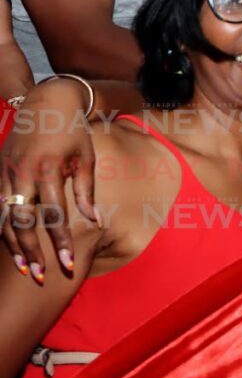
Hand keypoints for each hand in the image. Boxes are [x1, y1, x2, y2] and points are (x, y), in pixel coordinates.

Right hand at [1, 80, 96, 280]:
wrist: (46, 101)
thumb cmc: (73, 131)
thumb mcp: (87, 158)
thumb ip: (87, 192)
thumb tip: (95, 222)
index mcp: (49, 170)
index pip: (54, 216)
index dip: (60, 242)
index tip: (68, 264)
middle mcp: (23, 173)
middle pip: (22, 222)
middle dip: (31, 252)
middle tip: (40, 276)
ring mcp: (6, 172)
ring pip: (4, 217)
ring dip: (13, 246)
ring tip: (24, 269)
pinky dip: (1, 228)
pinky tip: (9, 246)